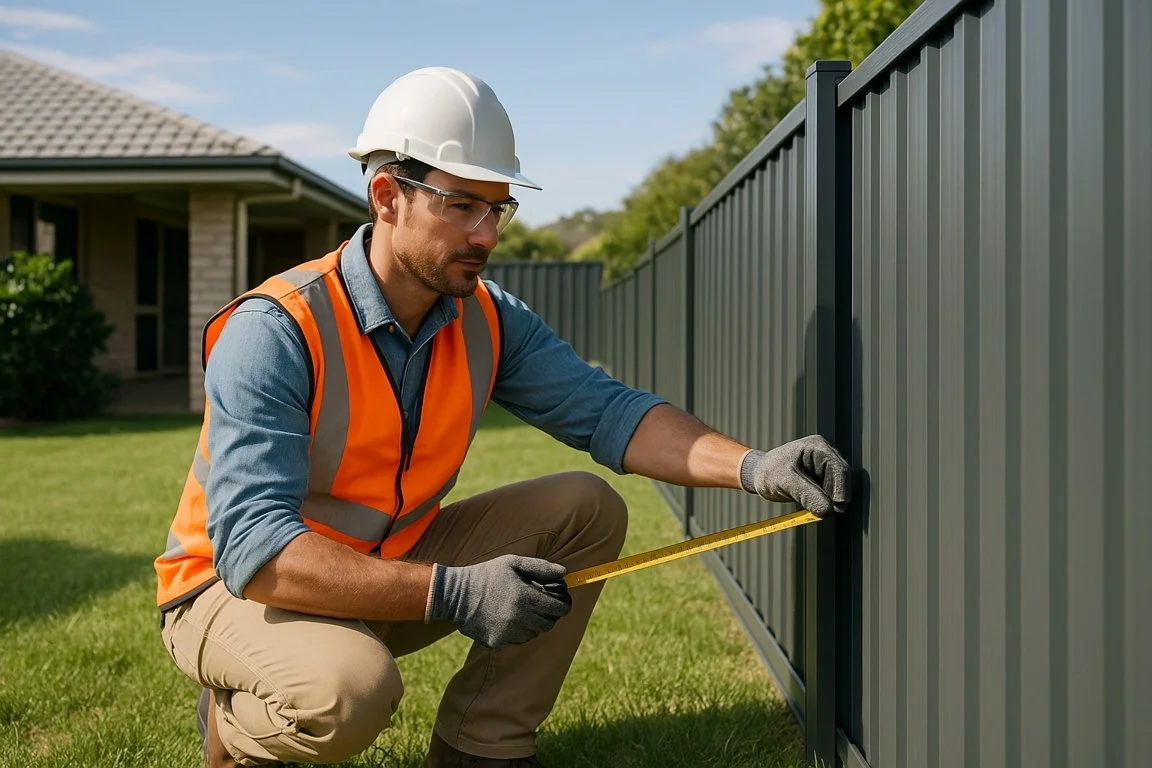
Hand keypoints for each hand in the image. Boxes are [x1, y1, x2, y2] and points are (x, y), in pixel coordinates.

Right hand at [428, 554, 572, 648]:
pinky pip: (518, 640)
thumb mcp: (513, 563)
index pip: (559, 608)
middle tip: (541, 605)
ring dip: (533, 623)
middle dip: (549, 614)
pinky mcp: (498, 642)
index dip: (563, 604)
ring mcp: (508, 632)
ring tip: (521, 609)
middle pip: (549, 624)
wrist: (455, 595)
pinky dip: (519, 631)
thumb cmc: (487, 575)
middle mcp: (519, 617)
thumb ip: (540, 567)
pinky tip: (507, 618)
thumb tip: (564, 572)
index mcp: (525, 597)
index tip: (560, 600)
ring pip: (534, 633)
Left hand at [741, 435, 850, 516]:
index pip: (839, 469)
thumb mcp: (785, 482)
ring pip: (838, 488)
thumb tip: (828, 510)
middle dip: (835, 497)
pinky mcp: (822, 478)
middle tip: (825, 512)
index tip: (836, 508)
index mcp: (817, 447)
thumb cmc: (769, 473)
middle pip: (842, 479)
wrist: (759, 475)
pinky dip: (824, 501)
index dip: (840, 490)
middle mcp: (825, 454)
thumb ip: (806, 494)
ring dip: (830, 500)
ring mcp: (825, 466)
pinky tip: (812, 504)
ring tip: (812, 506)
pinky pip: (831, 493)